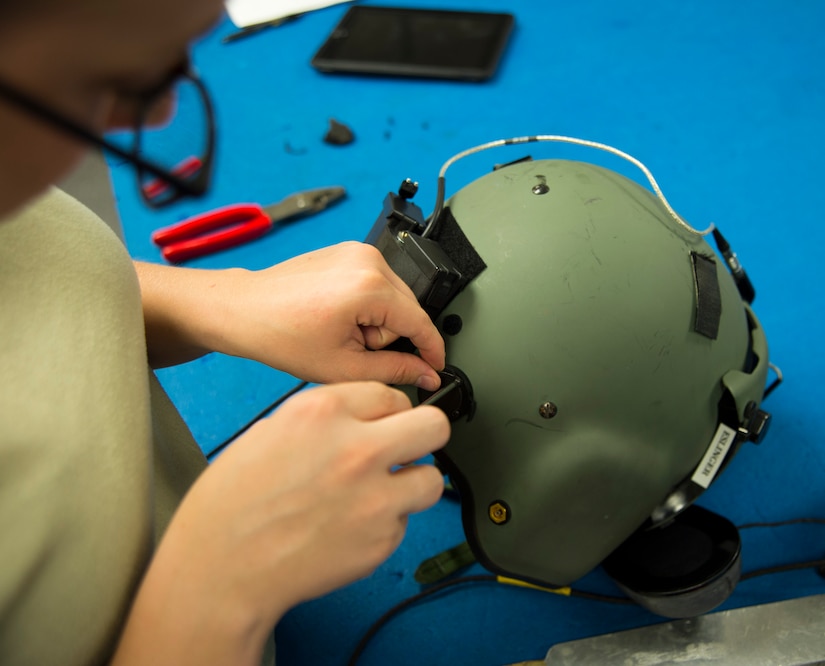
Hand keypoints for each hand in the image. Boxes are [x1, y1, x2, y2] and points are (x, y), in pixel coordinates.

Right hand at [114, 382, 448, 664]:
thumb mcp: (272, 431)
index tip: (386, 423)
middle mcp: (356, 449)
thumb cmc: (233, 502)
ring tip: (382, 493)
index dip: (390, 411)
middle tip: (406, 448)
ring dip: (411, 484)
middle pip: (433, 426)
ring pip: (432, 479)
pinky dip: (385, 524)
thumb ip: (326, 418)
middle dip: (422, 435)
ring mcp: (374, 498)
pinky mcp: (381, 540)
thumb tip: (362, 418)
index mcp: (324, 413)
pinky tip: (350, 527)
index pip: (392, 394)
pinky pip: (404, 522)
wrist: (222, 567)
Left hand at [137, 242, 445, 388]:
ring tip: (341, 332)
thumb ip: (394, 371)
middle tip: (353, 350)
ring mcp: (358, 251)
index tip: (435, 369)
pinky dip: (367, 305)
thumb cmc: (280, 334)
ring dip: (377, 321)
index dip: (431, 351)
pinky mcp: (349, 251)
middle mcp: (368, 261)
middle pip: (408, 310)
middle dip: (389, 337)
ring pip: (394, 298)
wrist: (245, 309)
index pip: (421, 323)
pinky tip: (338, 316)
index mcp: (369, 286)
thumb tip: (425, 374)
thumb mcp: (343, 366)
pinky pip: (377, 284)